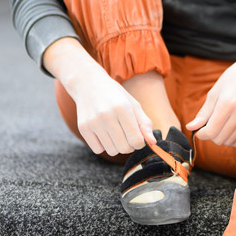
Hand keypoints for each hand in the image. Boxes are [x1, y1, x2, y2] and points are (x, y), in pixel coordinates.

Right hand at [43, 37, 155, 155]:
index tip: (138, 137)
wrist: (88, 84)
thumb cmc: (115, 96)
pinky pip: (97, 150)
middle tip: (127, 136)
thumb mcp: (133, 104)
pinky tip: (104, 133)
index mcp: (123, 108)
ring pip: (111, 151)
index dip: (140, 142)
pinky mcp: (83, 128)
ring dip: (116, 146)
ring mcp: (93, 122)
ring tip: (115, 133)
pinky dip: (103, 145)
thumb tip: (152, 143)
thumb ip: (145, 123)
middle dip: (129, 146)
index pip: (136, 140)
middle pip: (124, 148)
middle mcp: (107, 115)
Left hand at [186, 50, 235, 147]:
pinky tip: (229, 128)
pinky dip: (232, 138)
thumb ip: (203, 113)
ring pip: (230, 142)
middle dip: (210, 136)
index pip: (211, 131)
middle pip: (220, 139)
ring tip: (219, 126)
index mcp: (227, 103)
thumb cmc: (232, 80)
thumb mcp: (214, 93)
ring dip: (221, 138)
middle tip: (208, 126)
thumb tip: (190, 127)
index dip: (201, 134)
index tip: (198, 131)